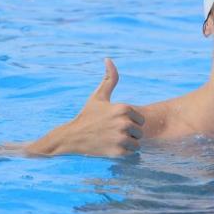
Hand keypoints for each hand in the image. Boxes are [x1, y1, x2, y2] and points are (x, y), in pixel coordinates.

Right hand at [26, 58, 144, 157]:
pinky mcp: (118, 152)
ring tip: (113, 140)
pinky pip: (132, 153)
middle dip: (130, 134)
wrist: (72, 137)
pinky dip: (124, 153)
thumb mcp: (99, 96)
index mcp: (123, 108)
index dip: (130, 122)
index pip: (141, 119)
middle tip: (114, 133)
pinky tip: (111, 147)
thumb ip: (109, 78)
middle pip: (140, 132)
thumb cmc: (87, 115)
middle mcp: (124, 122)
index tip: (116, 122)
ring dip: (128, 144)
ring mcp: (121, 138)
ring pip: (137, 143)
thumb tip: (108, 59)